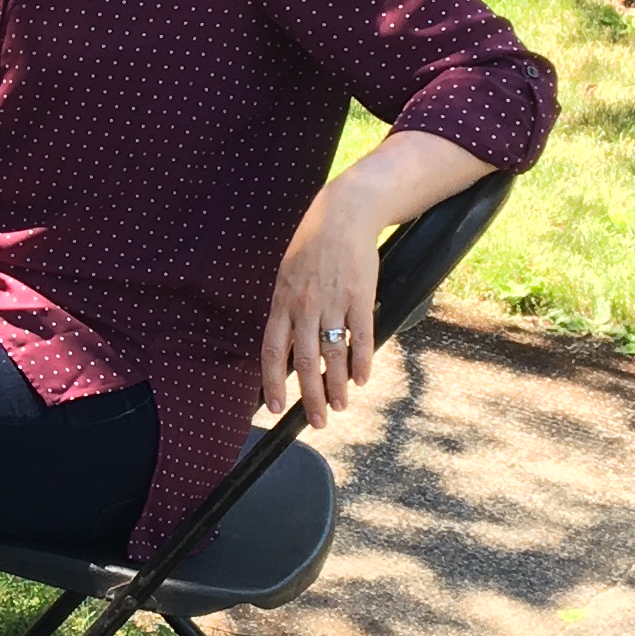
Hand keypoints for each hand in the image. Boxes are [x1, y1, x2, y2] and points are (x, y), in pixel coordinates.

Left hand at [259, 172, 386, 423]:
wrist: (345, 213)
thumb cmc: (313, 243)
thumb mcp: (288, 273)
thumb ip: (286, 308)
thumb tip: (285, 341)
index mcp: (282, 302)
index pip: (272, 351)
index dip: (273, 382)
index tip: (276, 408)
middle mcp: (305, 306)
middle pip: (305, 362)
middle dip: (310, 397)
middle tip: (317, 422)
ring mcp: (333, 302)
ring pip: (333, 355)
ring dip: (338, 386)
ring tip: (341, 406)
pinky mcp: (360, 297)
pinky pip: (361, 337)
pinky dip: (362, 362)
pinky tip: (362, 379)